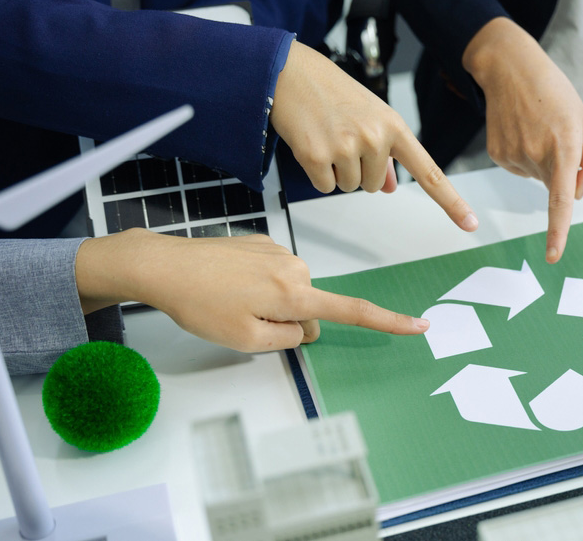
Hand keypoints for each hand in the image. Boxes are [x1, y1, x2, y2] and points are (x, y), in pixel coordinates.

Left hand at [75, 229, 429, 351]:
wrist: (165, 265)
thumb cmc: (202, 306)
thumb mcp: (245, 340)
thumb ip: (286, 339)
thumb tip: (303, 328)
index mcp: (295, 294)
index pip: (352, 312)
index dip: (387, 322)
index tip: (417, 325)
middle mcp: (294, 267)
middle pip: (311, 307)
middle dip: (289, 321)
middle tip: (243, 322)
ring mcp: (277, 251)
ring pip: (291, 291)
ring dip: (270, 303)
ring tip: (229, 301)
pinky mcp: (260, 242)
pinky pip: (273, 274)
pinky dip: (257, 285)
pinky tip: (227, 284)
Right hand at [272, 41, 477, 231]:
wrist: (291, 71)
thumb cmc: (332, 92)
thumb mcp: (369, 116)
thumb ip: (385, 153)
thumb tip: (391, 187)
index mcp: (394, 127)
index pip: (429, 172)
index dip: (451, 201)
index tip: (470, 224)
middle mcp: (376, 138)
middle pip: (376, 186)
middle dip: (359, 169)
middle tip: (342, 137)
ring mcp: (347, 147)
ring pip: (350, 187)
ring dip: (337, 170)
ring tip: (327, 136)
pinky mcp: (318, 157)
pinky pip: (325, 186)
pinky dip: (317, 172)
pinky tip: (312, 144)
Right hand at [463, 17, 582, 262]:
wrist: (510, 69)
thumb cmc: (554, 93)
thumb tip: (578, 193)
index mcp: (564, 145)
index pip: (562, 199)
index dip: (558, 231)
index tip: (553, 256)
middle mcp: (536, 155)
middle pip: (558, 185)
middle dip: (563, 169)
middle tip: (557, 133)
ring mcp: (513, 156)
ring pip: (538, 177)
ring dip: (543, 160)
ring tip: (537, 127)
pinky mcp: (498, 155)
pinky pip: (521, 169)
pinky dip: (526, 156)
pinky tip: (522, 131)